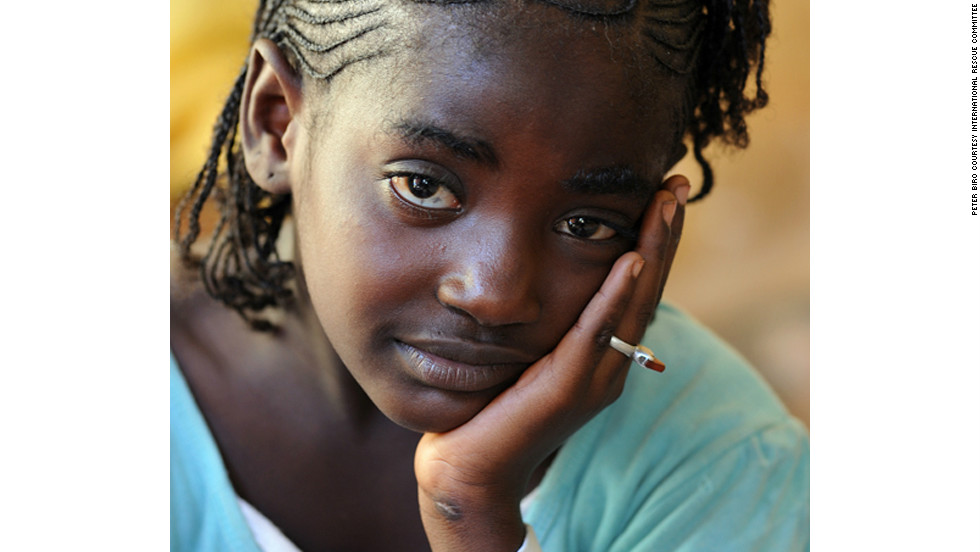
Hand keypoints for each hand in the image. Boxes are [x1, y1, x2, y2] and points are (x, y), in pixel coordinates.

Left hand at [416, 175, 689, 550]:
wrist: (470, 468)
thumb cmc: (492, 408)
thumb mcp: (526, 353)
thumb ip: (547, 323)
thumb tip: (541, 271)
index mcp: (602, 355)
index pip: (636, 289)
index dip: (654, 242)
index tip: (662, 194)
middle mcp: (609, 365)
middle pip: (646, 289)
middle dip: (664, 235)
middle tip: (676, 185)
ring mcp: (594, 378)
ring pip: (634, 304)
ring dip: (652, 250)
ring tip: (665, 204)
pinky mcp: (568, 388)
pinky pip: (597, 332)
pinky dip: (617, 294)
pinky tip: (631, 257)